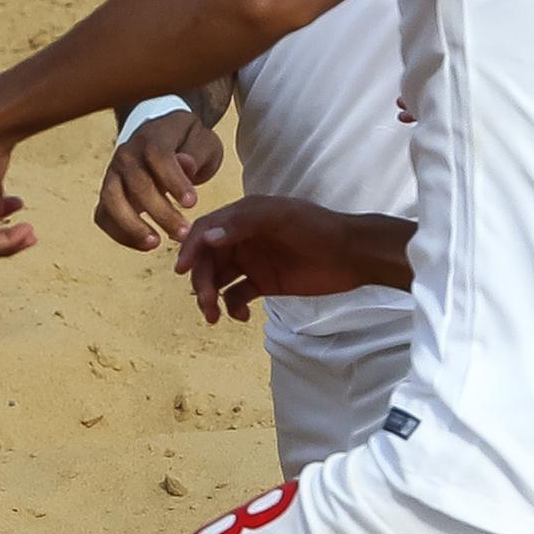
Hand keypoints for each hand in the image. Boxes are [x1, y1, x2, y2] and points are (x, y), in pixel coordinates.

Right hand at [92, 107, 223, 250]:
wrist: (162, 138)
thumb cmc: (187, 144)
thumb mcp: (201, 141)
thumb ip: (196, 153)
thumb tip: (186, 164)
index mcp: (152, 137)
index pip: (158, 156)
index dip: (174, 181)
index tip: (192, 203)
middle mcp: (127, 154)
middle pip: (137, 183)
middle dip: (160, 212)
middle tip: (184, 232)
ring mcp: (113, 173)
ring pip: (111, 200)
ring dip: (132, 225)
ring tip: (156, 243)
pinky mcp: (108, 193)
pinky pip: (103, 215)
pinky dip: (120, 233)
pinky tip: (145, 245)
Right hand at [174, 197, 394, 322]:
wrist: (352, 254)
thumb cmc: (317, 228)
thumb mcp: (281, 217)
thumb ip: (243, 223)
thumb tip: (207, 239)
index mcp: (242, 217)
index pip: (205, 231)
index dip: (190, 249)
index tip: (181, 270)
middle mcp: (241, 238)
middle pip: (207, 259)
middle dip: (201, 281)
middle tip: (206, 303)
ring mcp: (251, 262)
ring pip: (218, 280)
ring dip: (210, 297)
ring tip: (215, 317)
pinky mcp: (263, 283)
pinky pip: (236, 296)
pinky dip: (232, 307)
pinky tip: (241, 316)